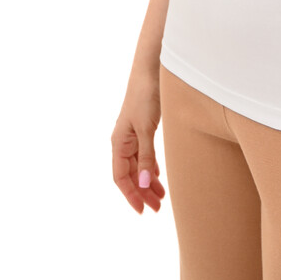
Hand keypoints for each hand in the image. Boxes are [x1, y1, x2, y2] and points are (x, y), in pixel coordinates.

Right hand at [111, 69, 166, 213]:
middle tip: (157, 208)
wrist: (151, 69)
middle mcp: (123, 141)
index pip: (121, 177)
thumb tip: (145, 184)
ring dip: (148, 182)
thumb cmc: (145, 95)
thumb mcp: (146, 128)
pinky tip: (159, 175)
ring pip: (139, 165)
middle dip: (142, 192)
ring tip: (162, 197)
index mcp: (119, 142)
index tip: (142, 210)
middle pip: (131, 174)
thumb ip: (146, 156)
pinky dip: (151, 167)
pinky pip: (144, 154)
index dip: (131, 195)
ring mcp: (133, 134)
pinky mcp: (143, 127)